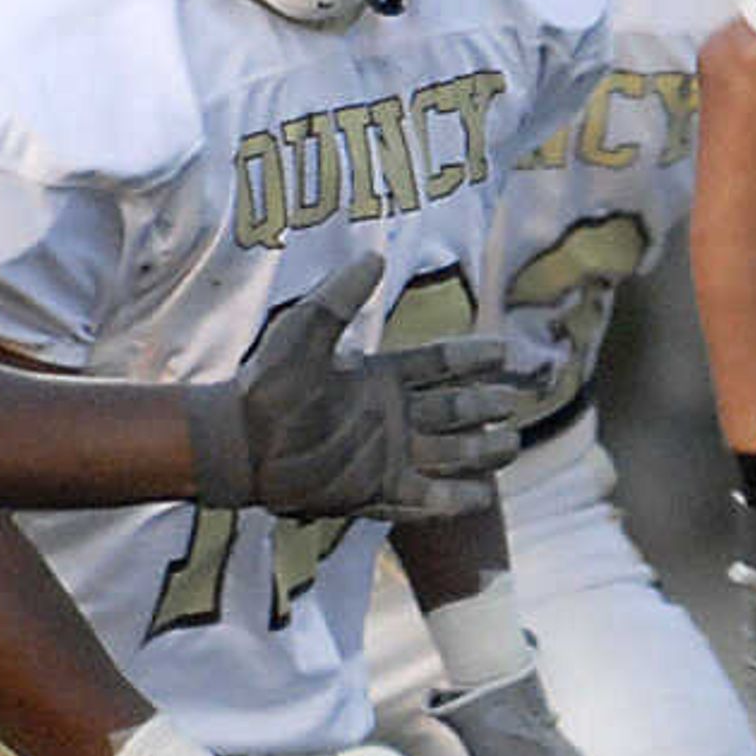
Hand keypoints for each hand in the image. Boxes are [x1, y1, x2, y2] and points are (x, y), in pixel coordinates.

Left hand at [187, 247, 523, 520]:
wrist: (239, 445)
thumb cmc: (267, 385)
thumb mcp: (303, 332)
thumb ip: (340, 298)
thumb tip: (374, 256)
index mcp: (380, 377)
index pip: (438, 364)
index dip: (473, 358)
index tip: (505, 351)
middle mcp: (391, 417)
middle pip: (454, 410)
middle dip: (486, 406)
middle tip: (516, 402)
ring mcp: (386, 457)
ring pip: (449, 454)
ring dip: (481, 452)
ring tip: (512, 447)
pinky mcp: (374, 492)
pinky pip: (423, 499)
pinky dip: (452, 500)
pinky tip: (482, 496)